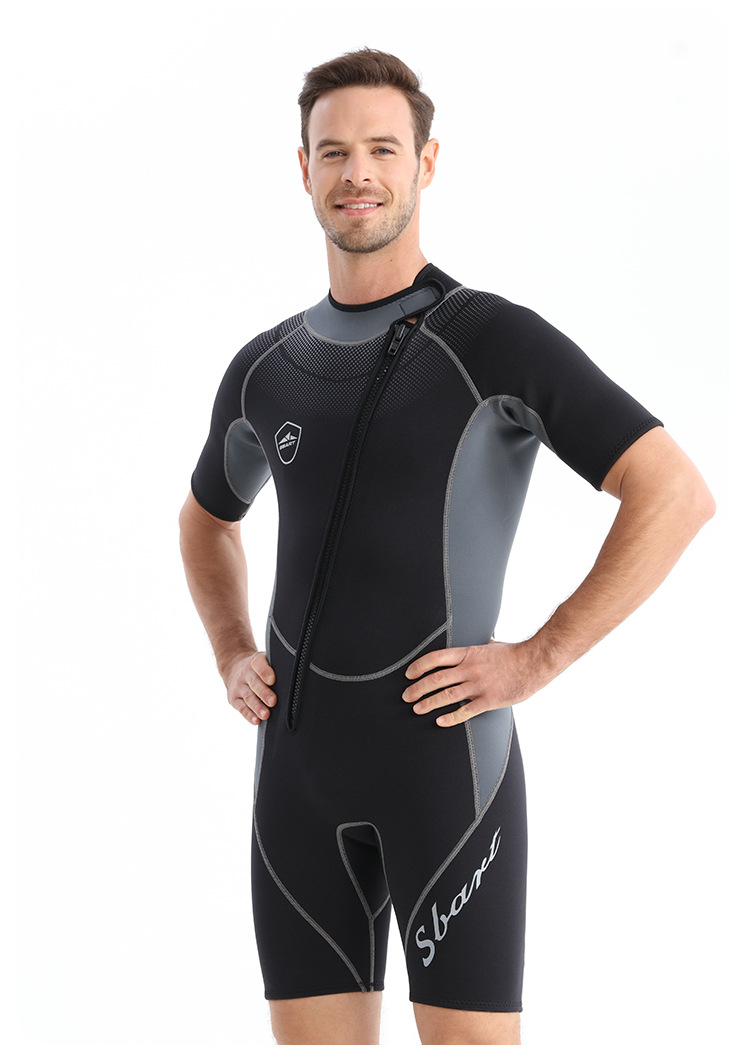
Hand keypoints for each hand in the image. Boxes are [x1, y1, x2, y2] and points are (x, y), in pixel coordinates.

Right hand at [224, 651, 276, 724]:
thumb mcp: (265, 661)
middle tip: (273, 701)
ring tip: (266, 714)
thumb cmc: (259, 668)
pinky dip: (249, 715)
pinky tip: (256, 720)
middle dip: (264, 693)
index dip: (265, 672)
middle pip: (255, 683)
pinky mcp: (234, 699)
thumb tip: (294, 679)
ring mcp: (238, 686)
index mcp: (256, 661)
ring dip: (257, 707)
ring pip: (248, 697)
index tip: (272, 680)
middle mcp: (245, 673)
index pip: (259, 664)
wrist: (234, 667)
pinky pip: (241, 708)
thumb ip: (277, 667)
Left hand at [402, 640, 544, 726]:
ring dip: (429, 703)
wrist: (534, 662)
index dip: (419, 666)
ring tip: (416, 709)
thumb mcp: (490, 644)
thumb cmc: (513, 653)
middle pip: (436, 679)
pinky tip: (440, 721)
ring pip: (447, 695)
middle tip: (406, 696)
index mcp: (468, 654)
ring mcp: (478, 685)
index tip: (408, 674)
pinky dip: (451, 717)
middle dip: (418, 688)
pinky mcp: (489, 700)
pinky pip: (466, 710)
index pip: (436, 658)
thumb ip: (478, 647)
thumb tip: (475, 641)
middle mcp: (470, 669)